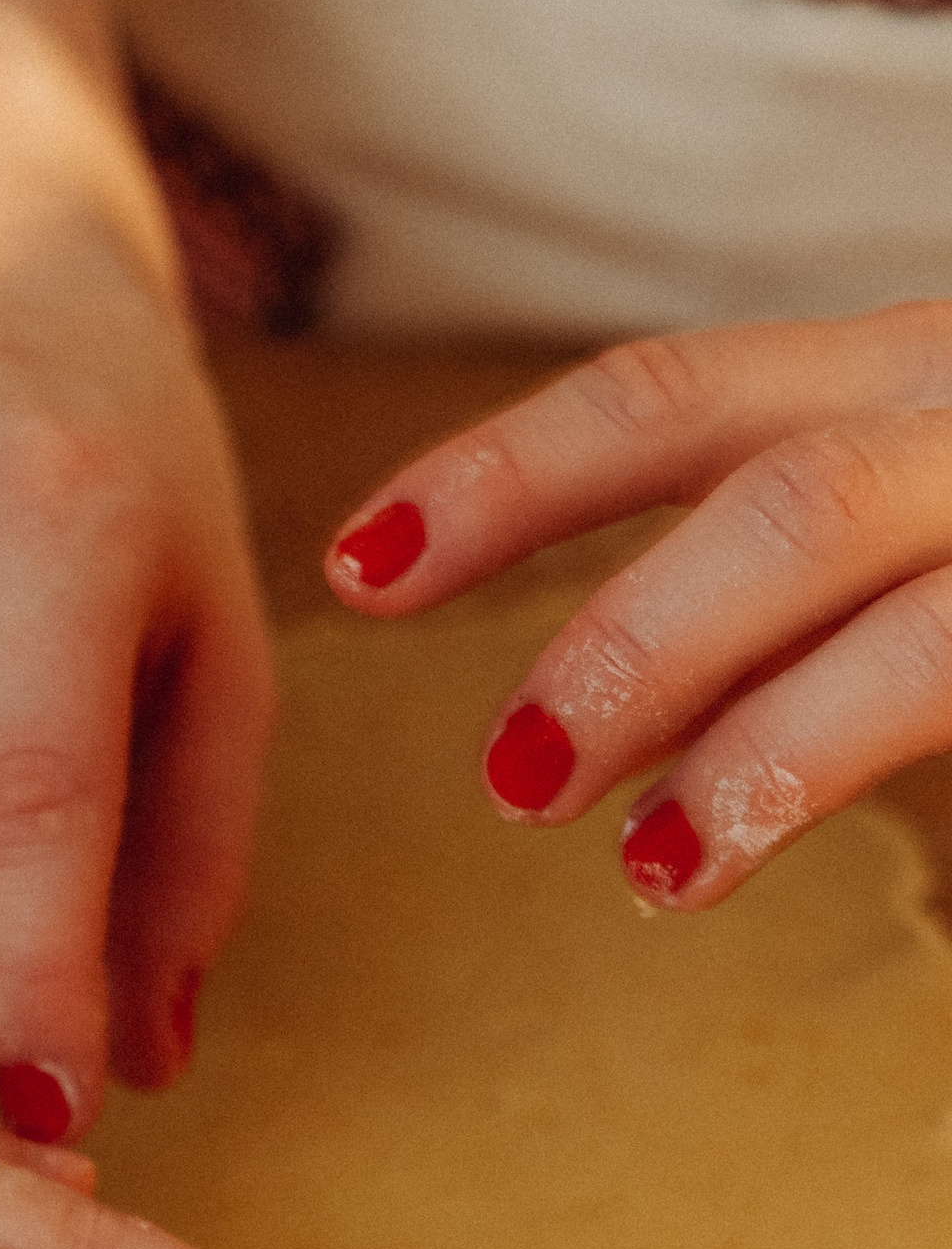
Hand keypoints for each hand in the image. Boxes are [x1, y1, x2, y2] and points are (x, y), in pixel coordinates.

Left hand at [323, 302, 951, 906]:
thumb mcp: (896, 540)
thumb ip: (757, 609)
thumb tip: (570, 732)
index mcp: (893, 381)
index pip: (671, 401)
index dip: (504, 481)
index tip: (356, 568)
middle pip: (781, 499)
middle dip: (630, 641)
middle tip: (511, 777)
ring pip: (883, 598)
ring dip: (748, 734)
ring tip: (642, 867)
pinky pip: (948, 670)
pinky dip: (825, 768)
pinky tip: (730, 867)